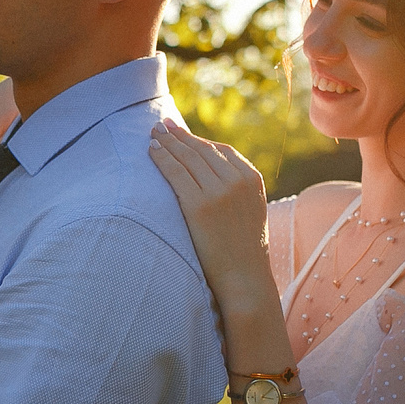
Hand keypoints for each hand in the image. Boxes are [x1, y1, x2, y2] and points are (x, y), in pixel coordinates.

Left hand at [147, 118, 273, 307]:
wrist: (246, 278)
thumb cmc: (244, 252)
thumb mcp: (250, 213)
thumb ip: (238, 191)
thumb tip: (214, 178)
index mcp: (253, 180)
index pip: (222, 150)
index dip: (199, 140)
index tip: (183, 133)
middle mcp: (237, 181)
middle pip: (202, 149)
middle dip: (180, 135)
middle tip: (162, 125)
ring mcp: (218, 191)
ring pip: (187, 157)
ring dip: (168, 142)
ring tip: (153, 133)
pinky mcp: (199, 205)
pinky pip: (176, 173)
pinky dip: (162, 158)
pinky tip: (152, 150)